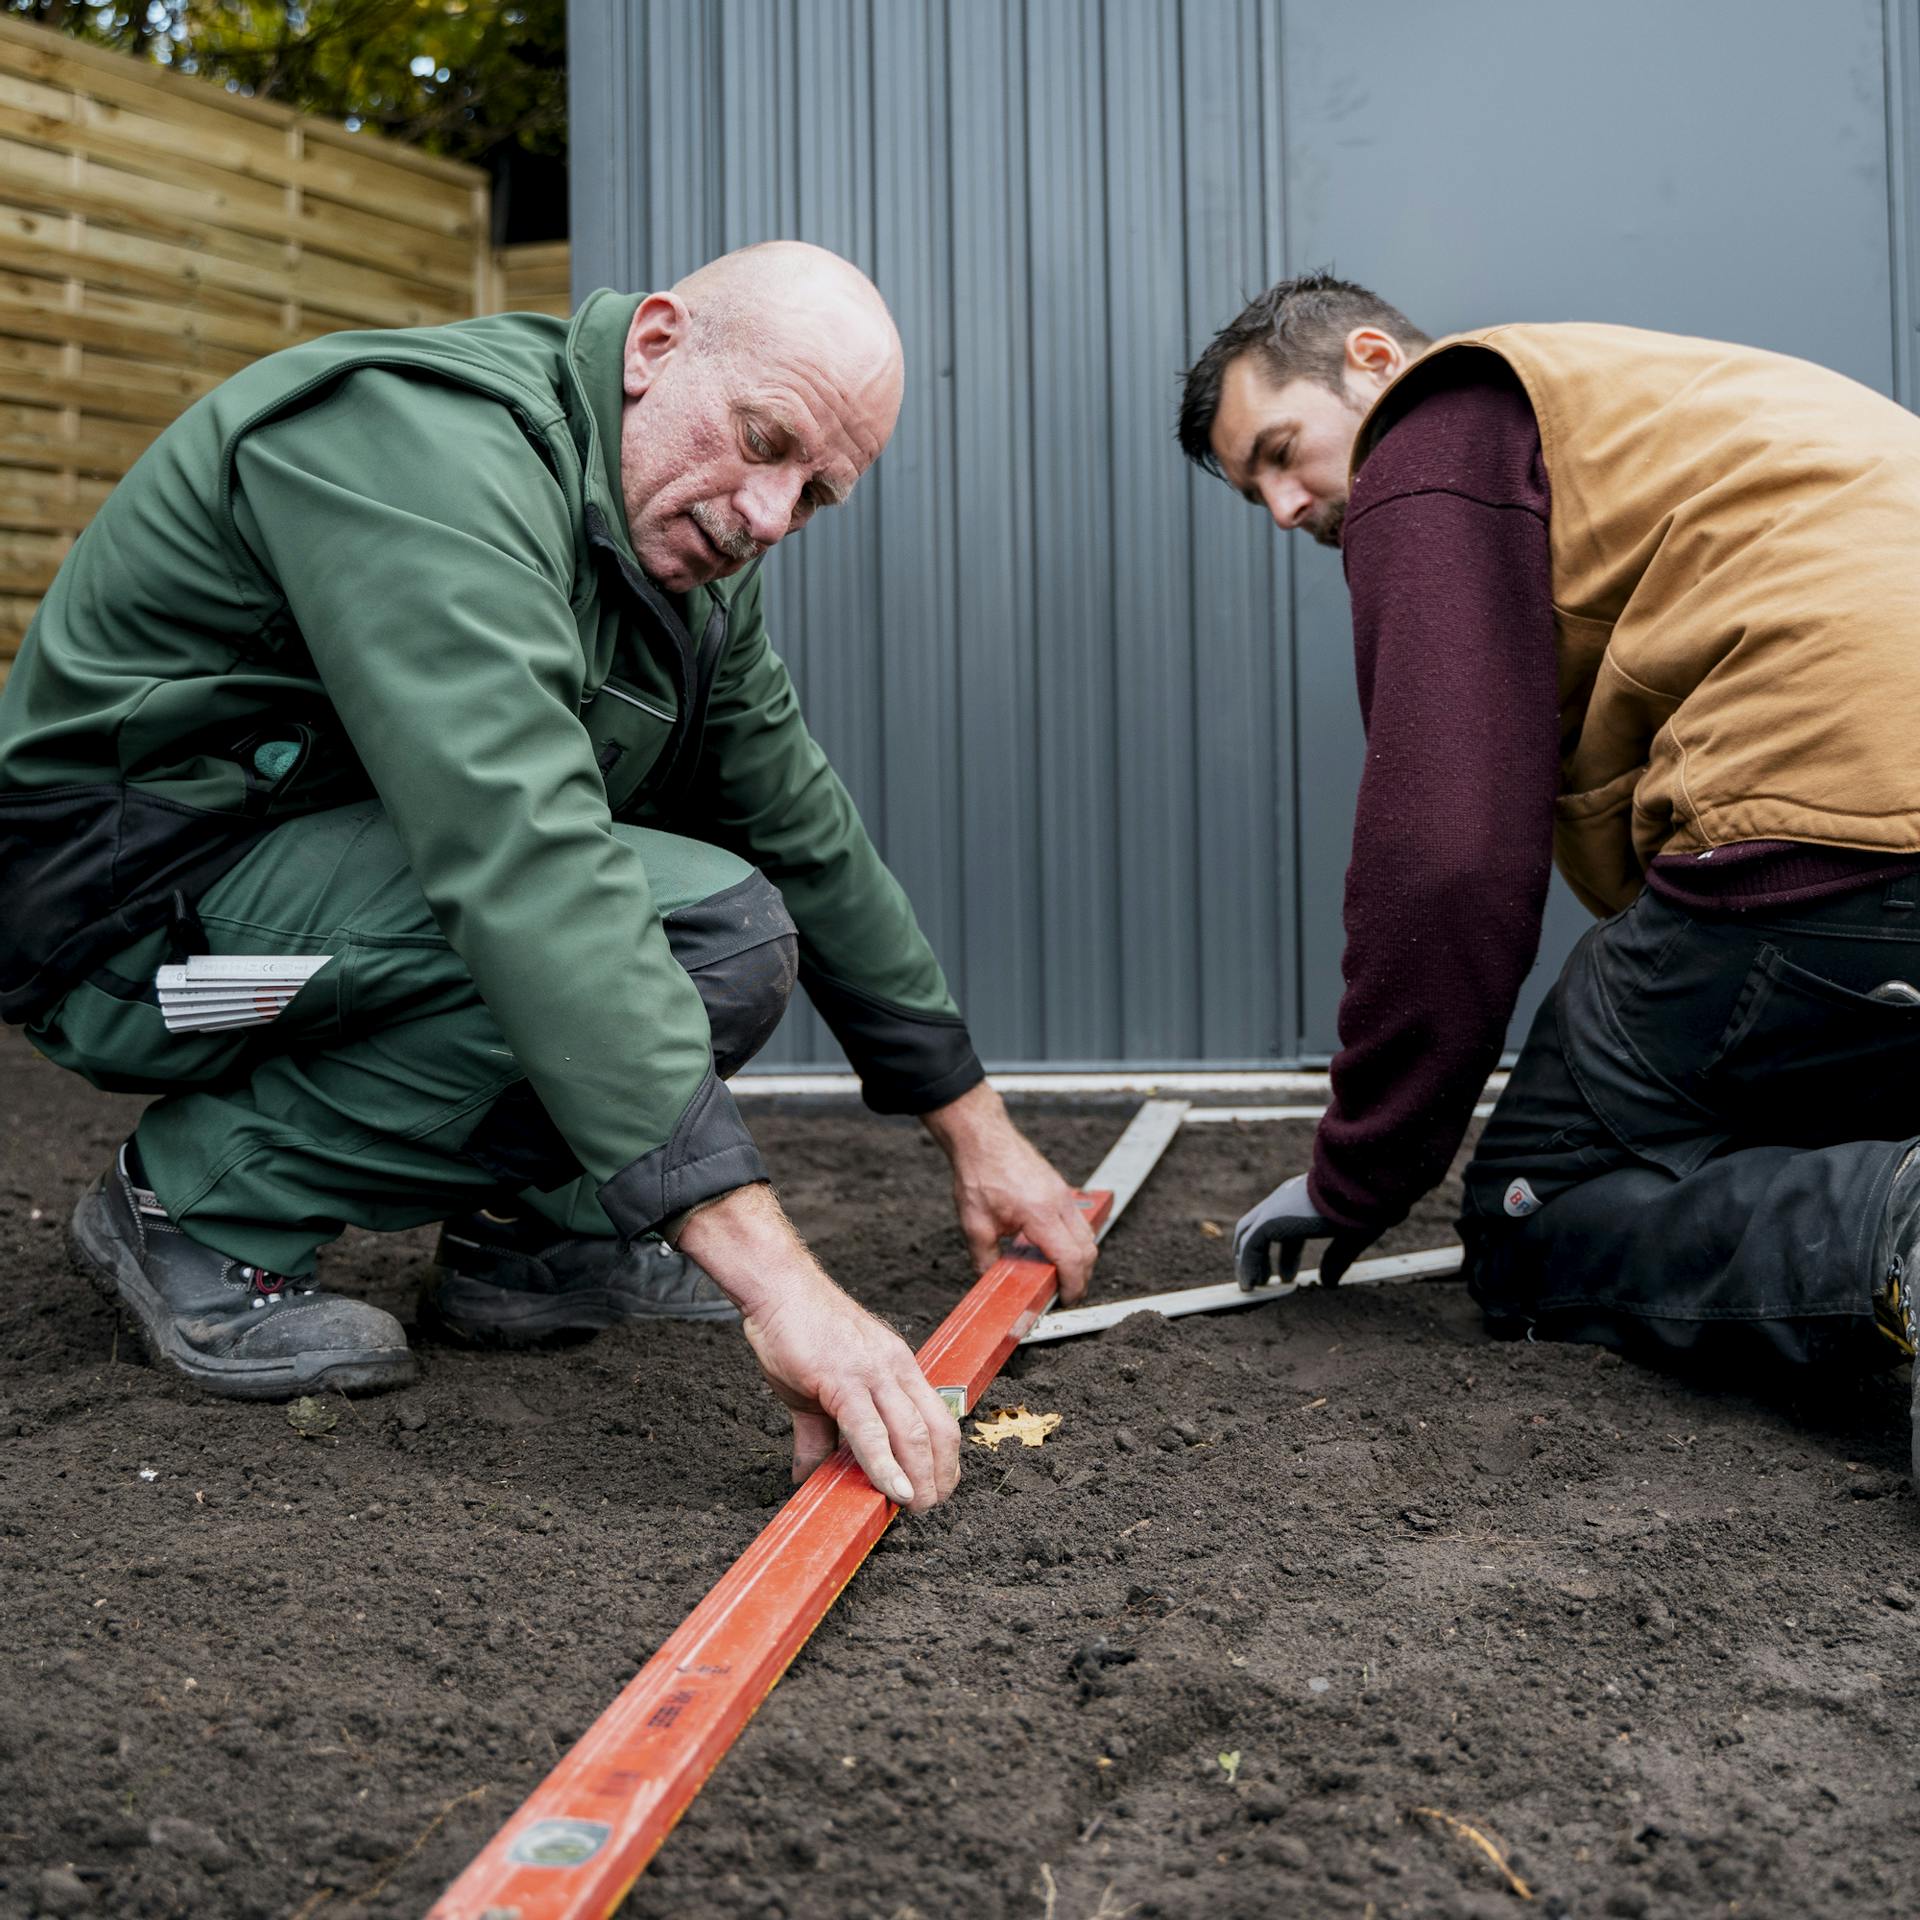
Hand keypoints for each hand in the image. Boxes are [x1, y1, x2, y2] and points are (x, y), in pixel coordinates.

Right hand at [676, 1184, 958, 1508]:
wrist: (778, 1288)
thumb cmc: (799, 1330)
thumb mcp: (818, 1388)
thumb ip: (820, 1434)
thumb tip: (809, 1475)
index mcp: (897, 1368)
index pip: (937, 1417)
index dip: (943, 1458)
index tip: (936, 1487)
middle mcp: (895, 1369)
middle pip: (936, 1429)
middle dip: (939, 1474)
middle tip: (929, 1506)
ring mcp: (872, 1372)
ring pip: (911, 1432)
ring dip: (920, 1477)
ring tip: (916, 1506)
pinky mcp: (842, 1379)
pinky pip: (869, 1429)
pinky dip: (885, 1464)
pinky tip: (893, 1489)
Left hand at [921, 1082, 1098, 1303]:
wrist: (983, 1138)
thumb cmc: (979, 1174)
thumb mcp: (974, 1224)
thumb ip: (985, 1258)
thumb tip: (991, 1280)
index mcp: (1040, 1214)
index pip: (1071, 1258)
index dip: (1073, 1285)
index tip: (1066, 1299)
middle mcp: (1059, 1203)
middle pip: (1088, 1249)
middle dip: (1082, 1277)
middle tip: (1064, 1293)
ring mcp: (1063, 1194)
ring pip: (1087, 1234)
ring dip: (1080, 1258)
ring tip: (1059, 1274)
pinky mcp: (1060, 1188)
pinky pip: (1078, 1220)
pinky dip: (1074, 1240)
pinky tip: (1054, 1248)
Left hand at [1232, 1172, 1375, 1290]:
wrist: (1359, 1183)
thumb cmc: (1362, 1206)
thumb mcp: (1350, 1237)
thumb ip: (1336, 1259)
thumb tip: (1327, 1283)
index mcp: (1304, 1201)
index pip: (1286, 1229)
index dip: (1286, 1255)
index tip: (1287, 1277)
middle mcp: (1285, 1202)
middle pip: (1261, 1231)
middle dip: (1261, 1257)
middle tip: (1266, 1281)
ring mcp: (1275, 1208)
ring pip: (1249, 1236)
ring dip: (1249, 1262)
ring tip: (1252, 1287)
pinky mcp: (1270, 1219)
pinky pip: (1249, 1245)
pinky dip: (1247, 1265)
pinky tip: (1251, 1285)